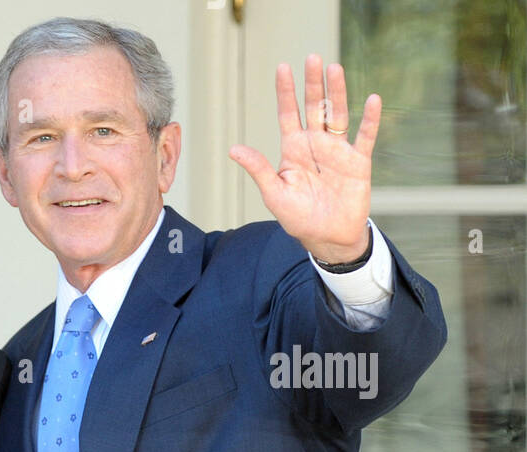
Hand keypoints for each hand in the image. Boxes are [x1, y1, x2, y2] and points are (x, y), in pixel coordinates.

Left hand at [228, 55, 377, 264]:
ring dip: (336, 93)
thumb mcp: (274, 193)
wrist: (327, 238)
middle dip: (311, 84)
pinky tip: (372, 100)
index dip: (285, 92)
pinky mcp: (358, 162)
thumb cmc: (298, 218)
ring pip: (338, 115)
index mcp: (293, 151)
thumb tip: (234, 149)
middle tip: (312, 58)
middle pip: (314, 108)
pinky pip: (365, 137)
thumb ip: (258, 169)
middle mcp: (315, 146)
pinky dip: (370, 119)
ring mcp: (338, 152)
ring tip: (334, 68)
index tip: (282, 68)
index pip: (288, 115)